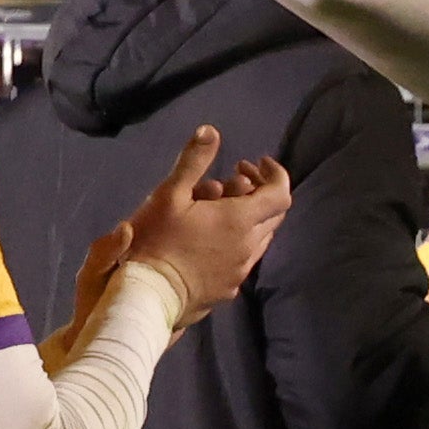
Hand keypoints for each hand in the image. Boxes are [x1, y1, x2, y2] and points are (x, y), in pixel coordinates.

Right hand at [85, 124, 287, 328]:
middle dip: (258, 191)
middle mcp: (248, 247)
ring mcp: (240, 271)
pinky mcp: (229, 289)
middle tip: (233, 179)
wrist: (147, 297)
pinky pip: (245, 258)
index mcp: (240, 221)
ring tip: (219, 207)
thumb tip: (211, 130)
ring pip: (260, 238)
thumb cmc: (155, 242)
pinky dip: (239, 240)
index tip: (254, 162)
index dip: (274, 173)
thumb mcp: (169, 195)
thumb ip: (193, 161)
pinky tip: (212, 238)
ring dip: (249, 217)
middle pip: (273, 214)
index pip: (280, 193)